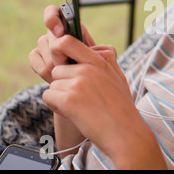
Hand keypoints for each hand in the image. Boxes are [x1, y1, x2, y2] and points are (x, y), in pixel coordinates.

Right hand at [29, 5, 94, 82]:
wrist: (90, 81)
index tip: (60, 32)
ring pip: (42, 50)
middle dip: (60, 52)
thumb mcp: (99, 55)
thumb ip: (85, 45)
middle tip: (71, 63)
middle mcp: (55, 32)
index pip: (53, 12)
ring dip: (55, 64)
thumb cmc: (96, 66)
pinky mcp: (36, 56)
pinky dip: (47, 73)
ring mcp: (44, 44)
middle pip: (49, 36)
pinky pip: (36, 62)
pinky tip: (56, 78)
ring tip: (68, 73)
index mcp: (70, 26)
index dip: (52, 19)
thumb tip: (68, 41)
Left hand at [42, 38, 165, 168]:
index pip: (68, 41)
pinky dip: (56, 106)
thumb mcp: (118, 77)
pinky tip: (73, 113)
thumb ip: (105, 61)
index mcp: (100, 61)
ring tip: (79, 107)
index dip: (58, 47)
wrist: (126, 132)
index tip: (60, 59)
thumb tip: (95, 51)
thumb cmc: (122, 107)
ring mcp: (79, 83)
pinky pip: (48, 96)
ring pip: (53, 84)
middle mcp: (89, 68)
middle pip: (58, 69)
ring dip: (60, 96)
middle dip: (63, 82)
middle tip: (79, 96)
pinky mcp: (69, 99)